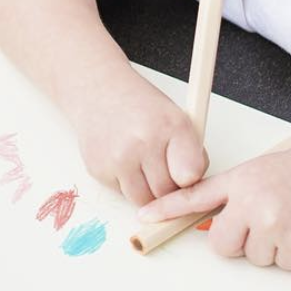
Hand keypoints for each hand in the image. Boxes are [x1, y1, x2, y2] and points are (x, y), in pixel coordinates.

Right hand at [71, 78, 209, 206]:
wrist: (98, 89)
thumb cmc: (138, 104)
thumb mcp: (174, 116)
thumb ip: (189, 150)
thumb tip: (192, 186)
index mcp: (171, 126)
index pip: (191, 175)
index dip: (189, 179)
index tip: (185, 174)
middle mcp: (144, 142)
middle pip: (166, 192)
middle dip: (167, 186)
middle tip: (162, 168)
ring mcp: (119, 158)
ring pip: (143, 200)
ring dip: (146, 190)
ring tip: (143, 165)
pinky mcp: (99, 170)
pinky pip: (122, 193)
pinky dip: (125, 184)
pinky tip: (123, 161)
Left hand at [137, 144, 290, 269]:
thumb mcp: (259, 171)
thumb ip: (233, 193)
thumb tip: (208, 222)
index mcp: (239, 181)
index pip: (194, 196)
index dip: (167, 209)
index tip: (144, 218)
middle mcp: (250, 203)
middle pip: (222, 245)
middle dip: (236, 243)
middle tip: (260, 226)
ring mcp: (272, 225)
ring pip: (253, 258)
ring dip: (269, 248)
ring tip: (289, 221)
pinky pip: (281, 265)